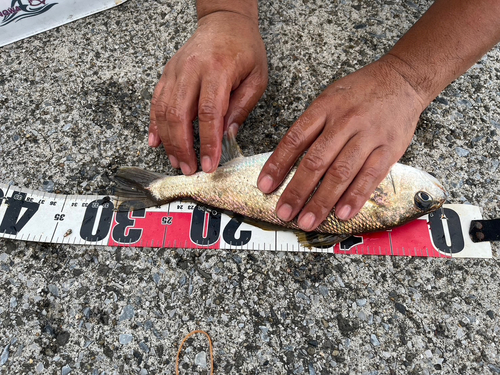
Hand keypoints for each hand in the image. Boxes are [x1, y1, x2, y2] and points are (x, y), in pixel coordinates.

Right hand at [149, 11, 267, 174]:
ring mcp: (176, 71)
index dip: (207, 142)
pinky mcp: (167, 73)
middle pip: (179, 114)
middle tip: (189, 169)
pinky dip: (154, 124)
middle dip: (182, 147)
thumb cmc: (244, 47)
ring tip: (176, 161)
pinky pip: (156, 101)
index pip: (209, 113)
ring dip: (168, 140)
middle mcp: (192, 70)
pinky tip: (156, 142)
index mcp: (217, 70)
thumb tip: (227, 136)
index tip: (209, 164)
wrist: (225, 21)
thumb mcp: (256, 78)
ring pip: (164, 110)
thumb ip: (241, 107)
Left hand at [257, 58, 426, 230]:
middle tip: (285, 212)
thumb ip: (311, 127)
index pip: (295, 139)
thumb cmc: (360, 92)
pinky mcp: (389, 149)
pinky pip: (370, 177)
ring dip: (322, 201)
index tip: (265, 186)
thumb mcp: (329, 99)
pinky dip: (355, 197)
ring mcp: (368, 136)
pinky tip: (343, 213)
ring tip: (308, 220)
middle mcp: (344, 121)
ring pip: (341, 172)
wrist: (402, 79)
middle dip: (297, 190)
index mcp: (324, 107)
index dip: (278, 165)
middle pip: (316, 161)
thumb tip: (288, 160)